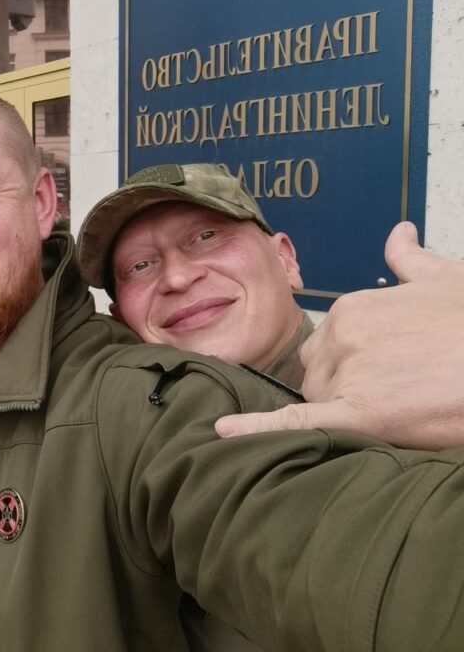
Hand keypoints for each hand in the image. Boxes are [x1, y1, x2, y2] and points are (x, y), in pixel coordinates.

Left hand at [216, 222, 463, 447]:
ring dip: (346, 412)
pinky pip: (298, 421)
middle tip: (393, 394)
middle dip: (346, 389)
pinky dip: (257, 427)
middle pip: (319, 376)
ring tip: (397, 409)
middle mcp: (341, 336)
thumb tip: (399, 233)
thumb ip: (409, 261)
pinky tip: (223, 430)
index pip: (327, 346)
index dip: (350, 366)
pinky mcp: (360, 412)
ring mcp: (348, 372)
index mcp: (352, 308)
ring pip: (321, 403)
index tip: (381, 374)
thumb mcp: (443, 280)